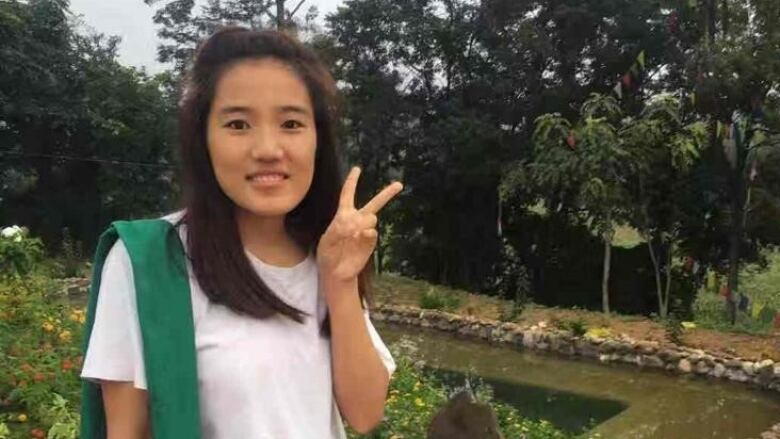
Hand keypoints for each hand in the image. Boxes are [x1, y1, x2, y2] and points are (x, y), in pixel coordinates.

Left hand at [317, 167, 402, 285]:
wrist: (336, 272)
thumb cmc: (328, 254)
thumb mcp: (327, 240)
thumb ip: (340, 230)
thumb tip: (358, 225)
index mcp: (343, 215)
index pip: (347, 194)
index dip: (352, 181)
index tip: (357, 169)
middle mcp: (357, 220)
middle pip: (374, 203)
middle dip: (387, 194)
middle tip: (400, 184)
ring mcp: (365, 231)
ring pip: (371, 217)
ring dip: (361, 223)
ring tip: (351, 234)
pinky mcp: (370, 241)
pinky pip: (372, 232)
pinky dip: (365, 234)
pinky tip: (358, 238)